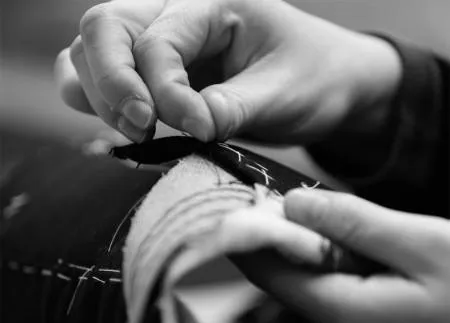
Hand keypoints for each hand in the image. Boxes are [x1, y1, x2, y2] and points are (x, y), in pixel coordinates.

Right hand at [55, 0, 400, 143]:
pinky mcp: (159, 70)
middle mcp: (177, 12)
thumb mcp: (284, 92)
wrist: (325, 83)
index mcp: (212, 2)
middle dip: (114, 85)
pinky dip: (98, 100)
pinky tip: (127, 123)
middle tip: (144, 130)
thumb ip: (234, 109)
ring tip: (140, 132)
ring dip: (101, 96)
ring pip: (92, 51)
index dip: (169, 94)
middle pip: (105, 28)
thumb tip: (189, 126)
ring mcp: (163, 40)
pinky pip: (102, 75)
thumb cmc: (314, 77)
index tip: (201, 131)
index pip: (160, 43)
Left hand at [201, 189, 449, 322]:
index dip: (246, 234)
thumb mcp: (420, 245)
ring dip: (304, 252)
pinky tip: (347, 247)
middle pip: (283, 282)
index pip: (264, 273)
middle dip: (274, 239)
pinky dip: (329, 270)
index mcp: (341, 316)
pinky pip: (334, 300)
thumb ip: (351, 223)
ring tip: (308, 214)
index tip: (235, 200)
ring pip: (308, 289)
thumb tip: (293, 203)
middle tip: (275, 198)